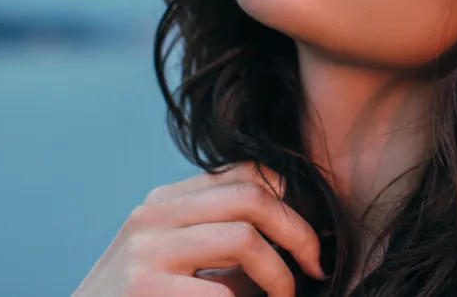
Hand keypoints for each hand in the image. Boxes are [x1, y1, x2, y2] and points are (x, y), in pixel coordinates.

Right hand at [72, 161, 326, 296]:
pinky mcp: (141, 288)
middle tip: (315, 267)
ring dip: (280, 276)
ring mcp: (144, 250)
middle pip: (252, 197)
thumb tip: (298, 237)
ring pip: (244, 238)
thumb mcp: (177, 260)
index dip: (290, 200)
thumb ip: (220, 239)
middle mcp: (152, 215)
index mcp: (165, 202)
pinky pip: (220, 293)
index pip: (245, 172)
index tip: (308, 239)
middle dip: (299, 233)